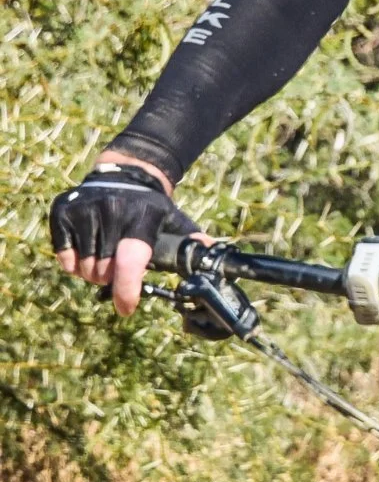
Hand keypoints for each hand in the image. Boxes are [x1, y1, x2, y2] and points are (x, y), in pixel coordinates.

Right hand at [50, 155, 200, 315]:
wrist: (126, 173)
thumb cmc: (151, 207)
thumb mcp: (173, 219)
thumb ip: (190, 240)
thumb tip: (212, 253)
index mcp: (143, 217)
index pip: (130, 261)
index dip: (126, 290)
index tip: (127, 308)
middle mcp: (113, 210)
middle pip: (104, 273)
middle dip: (111, 279)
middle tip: (120, 266)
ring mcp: (86, 209)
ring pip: (83, 268)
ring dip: (93, 272)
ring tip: (106, 254)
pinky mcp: (64, 211)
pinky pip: (64, 257)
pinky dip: (73, 262)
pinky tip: (88, 246)